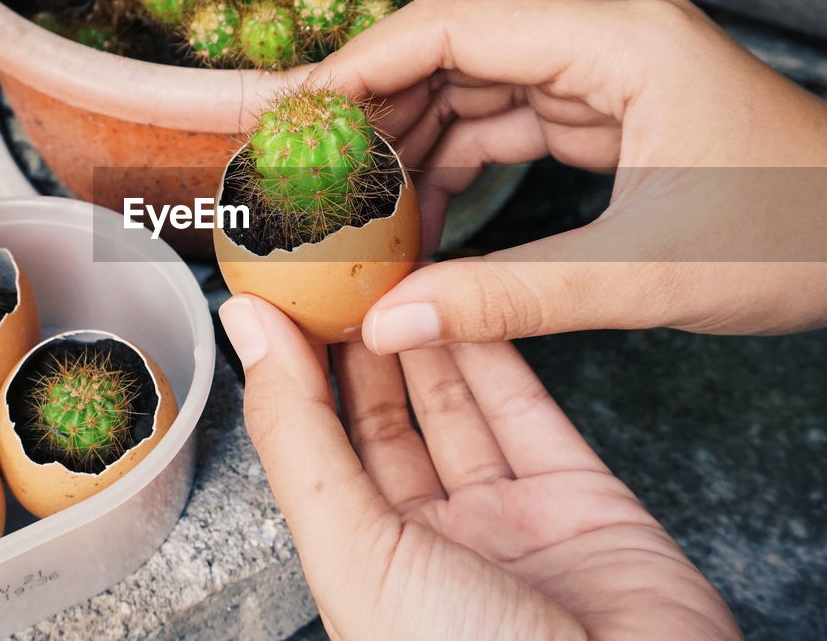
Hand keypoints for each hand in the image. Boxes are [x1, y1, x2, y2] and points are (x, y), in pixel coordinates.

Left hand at [220, 294, 742, 640]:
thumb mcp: (355, 549)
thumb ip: (299, 436)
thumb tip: (244, 327)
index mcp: (362, 566)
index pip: (316, 445)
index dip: (297, 367)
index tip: (281, 286)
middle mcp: (431, 544)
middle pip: (385, 420)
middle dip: (359, 341)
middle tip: (343, 261)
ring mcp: (509, 522)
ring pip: (457, 406)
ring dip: (428, 335)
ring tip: (398, 263)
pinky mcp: (582, 502)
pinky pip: (531, 411)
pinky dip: (501, 353)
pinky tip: (470, 297)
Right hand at [306, 0, 826, 349]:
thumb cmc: (807, 232)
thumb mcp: (654, 271)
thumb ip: (516, 295)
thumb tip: (392, 321)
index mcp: (616, 39)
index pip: (449, 28)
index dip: (356, 68)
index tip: (286, 119)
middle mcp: (601, 35)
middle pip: (448, 52)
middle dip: (369, 110)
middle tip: (297, 172)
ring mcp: (603, 68)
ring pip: (471, 89)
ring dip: (407, 143)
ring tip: (341, 203)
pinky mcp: (605, 107)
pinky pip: (505, 123)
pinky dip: (456, 166)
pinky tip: (417, 217)